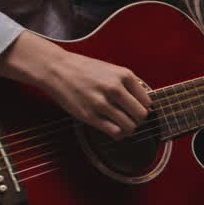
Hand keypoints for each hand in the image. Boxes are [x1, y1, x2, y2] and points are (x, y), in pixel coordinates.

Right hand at [0, 31, 150, 139]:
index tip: (136, 109)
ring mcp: (101, 103)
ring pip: (130, 126)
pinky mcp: (90, 115)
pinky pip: (115, 132)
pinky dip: (119, 135)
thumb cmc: (84, 70)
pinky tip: (114, 130)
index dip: (143, 108)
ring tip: (123, 126)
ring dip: (129, 129)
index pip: (147, 101)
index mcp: (124, 75)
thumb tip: (145, 104)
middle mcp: (114, 88)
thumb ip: (128, 84)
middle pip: (141, 115)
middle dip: (138, 120)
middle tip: (131, 119)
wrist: (56, 69)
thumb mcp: (111, 70)